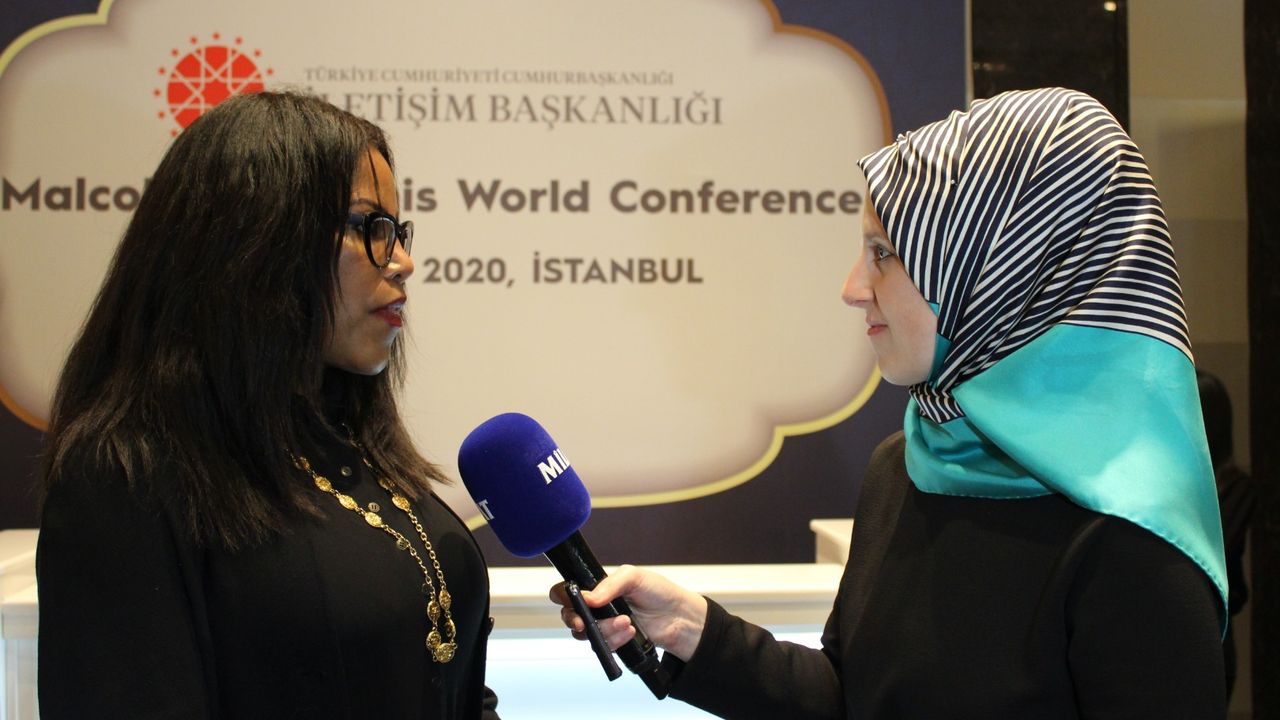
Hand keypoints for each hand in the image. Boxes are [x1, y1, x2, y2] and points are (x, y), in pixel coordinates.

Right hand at [548, 565, 708, 661]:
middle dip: (576, 620)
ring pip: (587, 634)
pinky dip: (615, 639)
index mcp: (597, 587)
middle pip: (570, 616)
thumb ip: (609, 585)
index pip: (568, 591)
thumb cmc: (658, 591)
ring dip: (605, 629)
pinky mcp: (613, 641)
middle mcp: (596, 607)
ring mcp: (604, 625)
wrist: (678, 616)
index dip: (563, 596)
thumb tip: (587, 597)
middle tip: (584, 623)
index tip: (571, 601)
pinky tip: (631, 631)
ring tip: (627, 622)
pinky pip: (603, 645)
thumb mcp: (633, 577)